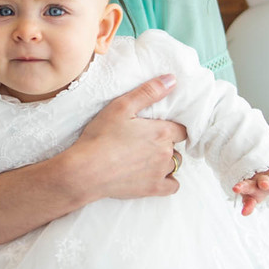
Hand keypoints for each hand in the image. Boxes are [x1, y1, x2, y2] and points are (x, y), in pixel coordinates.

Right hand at [57, 75, 187, 204]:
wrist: (86, 171)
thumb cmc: (100, 137)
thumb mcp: (121, 107)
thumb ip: (148, 92)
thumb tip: (172, 79)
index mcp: (161, 132)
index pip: (181, 128)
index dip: (171, 126)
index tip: (158, 127)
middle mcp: (166, 153)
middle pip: (176, 146)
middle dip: (165, 143)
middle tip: (144, 141)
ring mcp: (161, 172)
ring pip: (174, 164)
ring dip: (165, 160)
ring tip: (145, 157)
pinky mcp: (153, 189)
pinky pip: (173, 185)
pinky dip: (167, 180)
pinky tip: (153, 175)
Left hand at [233, 169, 268, 215]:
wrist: (268, 178)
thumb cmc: (257, 189)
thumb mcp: (252, 198)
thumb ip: (248, 204)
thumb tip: (244, 213)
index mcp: (252, 184)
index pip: (245, 185)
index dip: (241, 187)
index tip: (236, 189)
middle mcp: (263, 178)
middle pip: (263, 178)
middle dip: (264, 181)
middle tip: (264, 185)